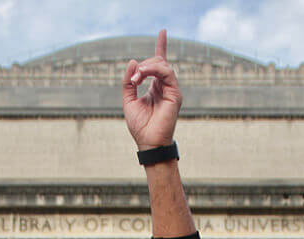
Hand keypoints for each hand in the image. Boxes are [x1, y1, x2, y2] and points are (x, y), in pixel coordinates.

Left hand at [122, 30, 181, 150]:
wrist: (148, 142)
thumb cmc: (140, 125)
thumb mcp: (128, 99)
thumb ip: (129, 81)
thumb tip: (133, 61)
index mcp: (156, 87)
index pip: (159, 64)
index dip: (161, 46)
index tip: (163, 31)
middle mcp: (165, 86)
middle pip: (158, 62)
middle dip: (143, 65)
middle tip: (133, 78)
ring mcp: (172, 89)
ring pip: (162, 65)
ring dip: (147, 67)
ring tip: (136, 78)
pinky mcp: (175, 94)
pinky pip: (167, 73)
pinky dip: (153, 70)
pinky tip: (142, 76)